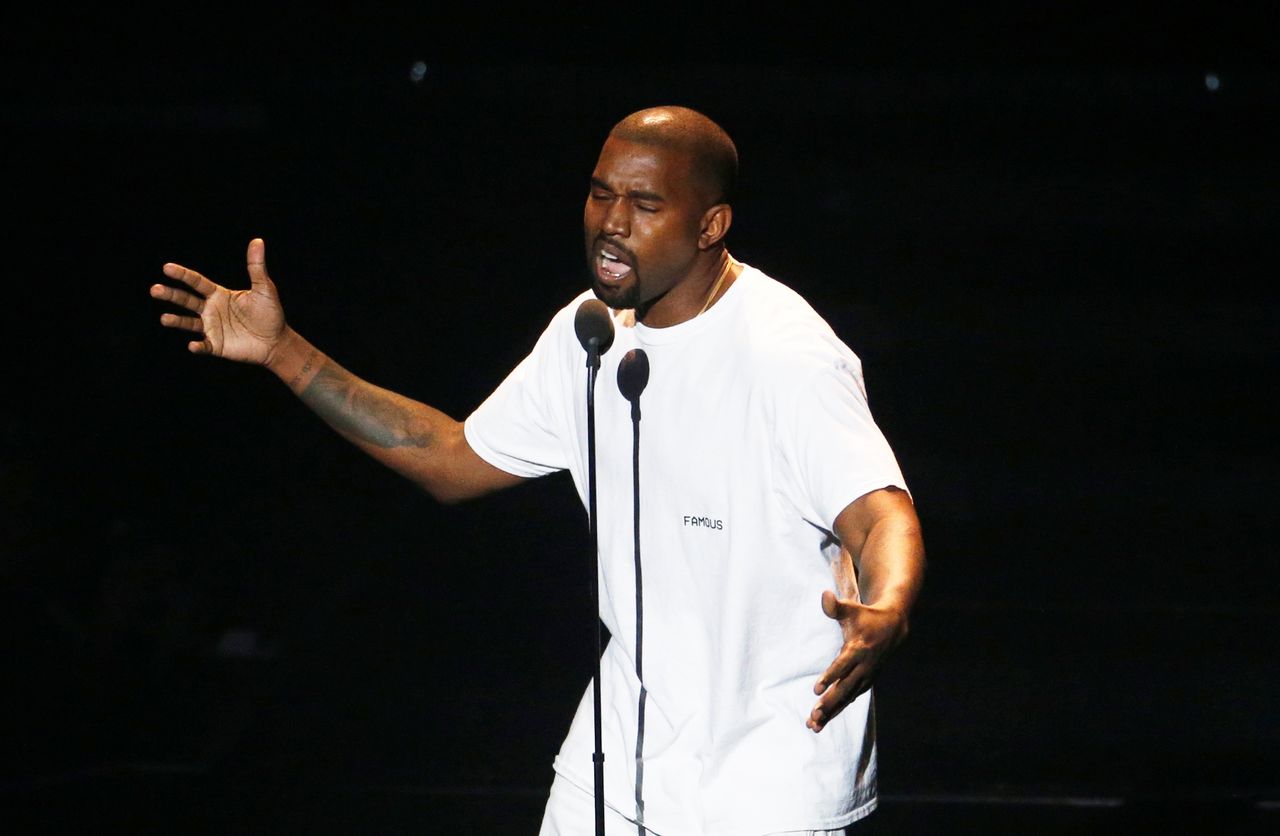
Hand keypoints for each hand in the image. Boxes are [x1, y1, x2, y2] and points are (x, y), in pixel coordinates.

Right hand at [151, 238, 285, 364]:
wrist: (276, 341)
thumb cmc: (270, 313)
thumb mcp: (264, 289)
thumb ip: (256, 267)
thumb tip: (257, 241)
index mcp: (219, 294)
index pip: (197, 282)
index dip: (183, 275)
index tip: (167, 267)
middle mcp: (210, 310)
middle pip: (187, 300)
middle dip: (171, 295)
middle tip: (154, 289)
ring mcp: (211, 328)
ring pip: (189, 323)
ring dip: (176, 321)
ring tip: (164, 319)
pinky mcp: (216, 345)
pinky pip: (203, 345)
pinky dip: (197, 346)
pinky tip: (193, 346)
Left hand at [807, 590, 907, 732]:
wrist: (893, 628)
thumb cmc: (866, 616)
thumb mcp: (852, 608)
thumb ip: (835, 606)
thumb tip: (824, 595)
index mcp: (859, 648)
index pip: (843, 665)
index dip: (830, 677)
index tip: (816, 689)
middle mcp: (863, 666)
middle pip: (845, 688)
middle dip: (829, 703)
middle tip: (813, 715)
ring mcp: (866, 676)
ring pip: (847, 698)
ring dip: (831, 712)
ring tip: (814, 725)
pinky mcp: (865, 682)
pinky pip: (850, 699)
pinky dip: (838, 710)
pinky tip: (824, 721)